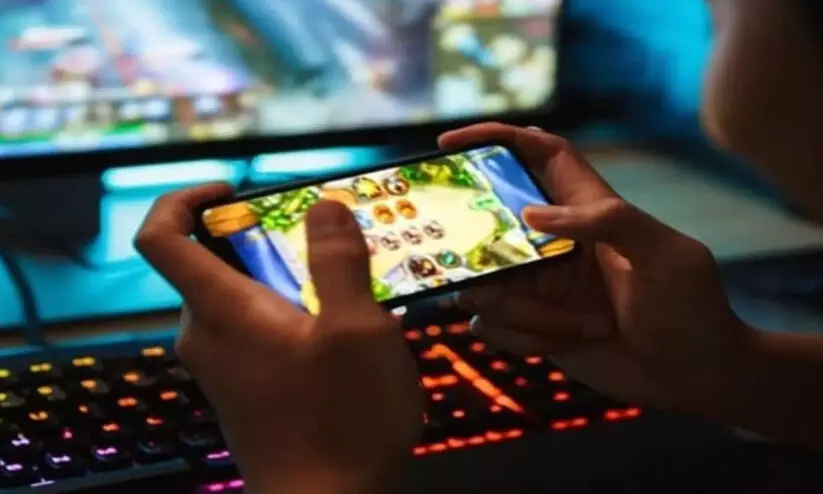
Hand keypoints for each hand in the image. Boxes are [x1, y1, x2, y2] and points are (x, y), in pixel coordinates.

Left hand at [135, 185, 423, 493]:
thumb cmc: (342, 421)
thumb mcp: (357, 329)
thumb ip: (337, 261)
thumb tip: (323, 206)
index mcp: (221, 310)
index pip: (160, 235)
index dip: (183, 198)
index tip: (234, 190)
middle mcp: (207, 335)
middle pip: (210, 262)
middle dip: (263, 238)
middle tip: (323, 241)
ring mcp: (222, 367)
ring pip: (240, 298)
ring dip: (285, 279)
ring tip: (347, 288)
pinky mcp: (242, 390)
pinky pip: (253, 332)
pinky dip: (287, 314)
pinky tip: (340, 335)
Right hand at [443, 123, 753, 411]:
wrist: (694, 377)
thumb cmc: (691, 309)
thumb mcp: (666, 255)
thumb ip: (609, 221)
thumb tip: (531, 213)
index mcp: (588, 209)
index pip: (538, 155)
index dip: (494, 139)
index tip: (448, 144)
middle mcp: (554, 241)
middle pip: (489, 224)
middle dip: (480, 249)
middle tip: (482, 269)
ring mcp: (539, 284)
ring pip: (484, 283)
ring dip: (520, 310)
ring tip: (577, 326)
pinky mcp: (531, 324)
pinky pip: (490, 324)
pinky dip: (518, 338)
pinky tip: (559, 346)